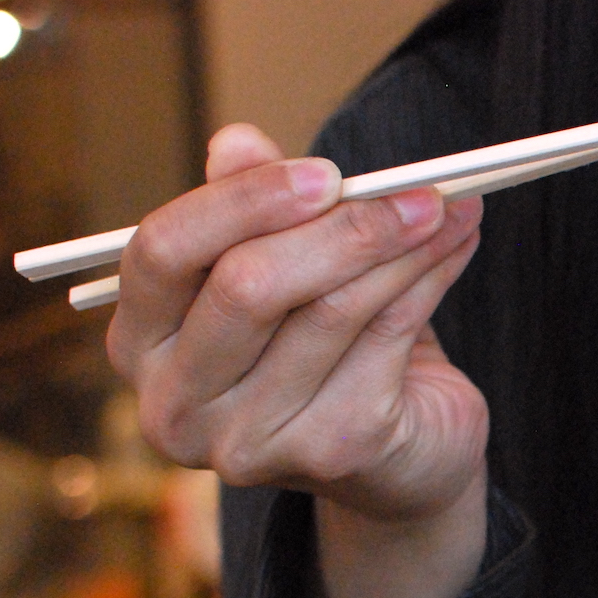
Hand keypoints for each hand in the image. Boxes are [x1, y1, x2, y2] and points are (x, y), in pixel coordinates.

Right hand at [107, 124, 491, 597]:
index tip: (324, 172)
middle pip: (249, 285)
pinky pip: (385, 338)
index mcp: (140, 343)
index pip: (162, 252)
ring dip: (404, 247)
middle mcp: (176, 404)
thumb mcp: (280, 270)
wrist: (397, 456)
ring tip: (452, 207)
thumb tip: (237, 142)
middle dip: (343, 226)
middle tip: (417, 187)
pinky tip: (457, 248)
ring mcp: (249, 440)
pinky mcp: (331, 451)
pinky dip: (430, 282)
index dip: (242, 202)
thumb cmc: (324, 349)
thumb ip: (251, 210)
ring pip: (331, 309)